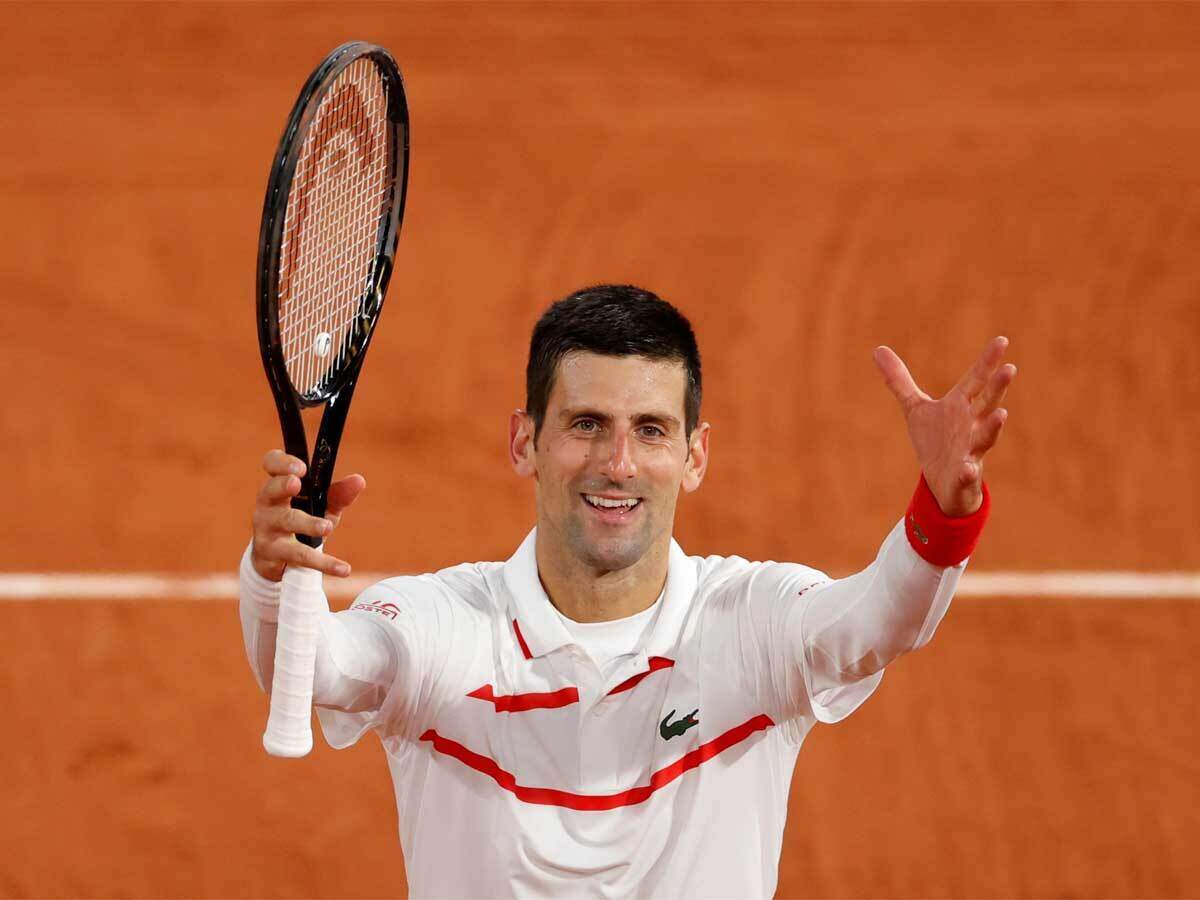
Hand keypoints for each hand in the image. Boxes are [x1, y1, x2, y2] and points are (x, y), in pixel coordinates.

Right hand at [250, 449, 366, 580]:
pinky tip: (344, 569)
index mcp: (278, 487)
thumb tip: (359, 480)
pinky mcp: (272, 555)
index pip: (271, 465)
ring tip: (327, 527)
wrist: (275, 562)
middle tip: (296, 484)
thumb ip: (337, 495)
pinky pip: (300, 557)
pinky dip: (324, 563)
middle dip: (282, 485)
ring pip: (286, 523)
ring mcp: (267, 530)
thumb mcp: (320, 508)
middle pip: (270, 490)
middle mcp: (267, 505)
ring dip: (307, 524)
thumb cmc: (298, 524)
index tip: (300, 467)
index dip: (281, 463)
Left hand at [874, 337, 1015, 516]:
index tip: (1002, 339)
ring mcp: (971, 451)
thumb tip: (878, 349)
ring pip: (986, 437)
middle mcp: (971, 426)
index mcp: (960, 407)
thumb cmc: (935, 440)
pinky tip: (968, 469)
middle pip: (987, 403)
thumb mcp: (915, 409)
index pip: (975, 380)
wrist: (943, 483)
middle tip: (1010, 368)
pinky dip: (968, 472)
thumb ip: (899, 381)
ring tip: (1002, 414)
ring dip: (993, 427)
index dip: (987, 361)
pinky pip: (968, 474)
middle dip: (998, 387)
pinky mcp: (964, 476)